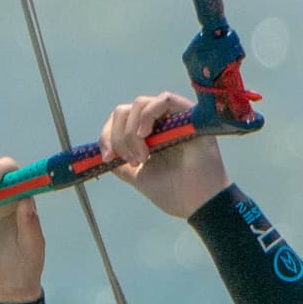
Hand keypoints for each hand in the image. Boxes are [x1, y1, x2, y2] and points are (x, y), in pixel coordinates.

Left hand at [101, 90, 228, 219]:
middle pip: (125, 110)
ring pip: (140, 103)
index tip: (108, 157)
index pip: (120, 120)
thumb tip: (103, 154)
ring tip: (142, 155)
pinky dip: (148, 114)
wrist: (198, 204)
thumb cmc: (175, 192)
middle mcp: (161, 123)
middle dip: (118, 136)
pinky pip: (165, 99)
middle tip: (130, 160)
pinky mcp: (191, 117)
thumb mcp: (137, 177)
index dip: (107, 135)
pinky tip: (145, 135)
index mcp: (149, 135)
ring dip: (131, 130)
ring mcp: (175, 118)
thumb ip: (120, 164)